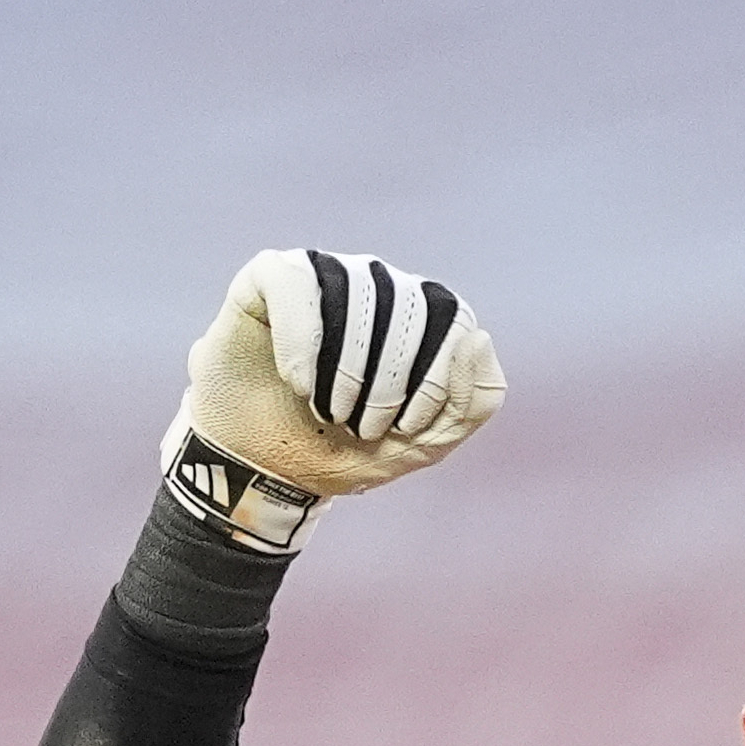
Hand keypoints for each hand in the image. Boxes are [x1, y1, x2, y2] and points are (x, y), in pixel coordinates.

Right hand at [169, 247, 500, 545]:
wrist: (266, 470)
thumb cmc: (348, 449)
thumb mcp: (427, 443)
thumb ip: (475, 400)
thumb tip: (477, 337)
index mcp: (420, 314)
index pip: (452, 316)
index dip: (435, 380)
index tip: (404, 428)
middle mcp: (376, 283)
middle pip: (408, 305)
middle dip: (390, 383)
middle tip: (362, 428)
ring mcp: (324, 275)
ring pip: (358, 291)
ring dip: (347, 367)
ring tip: (328, 412)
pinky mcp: (270, 276)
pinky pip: (294, 282)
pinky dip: (301, 342)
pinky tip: (299, 385)